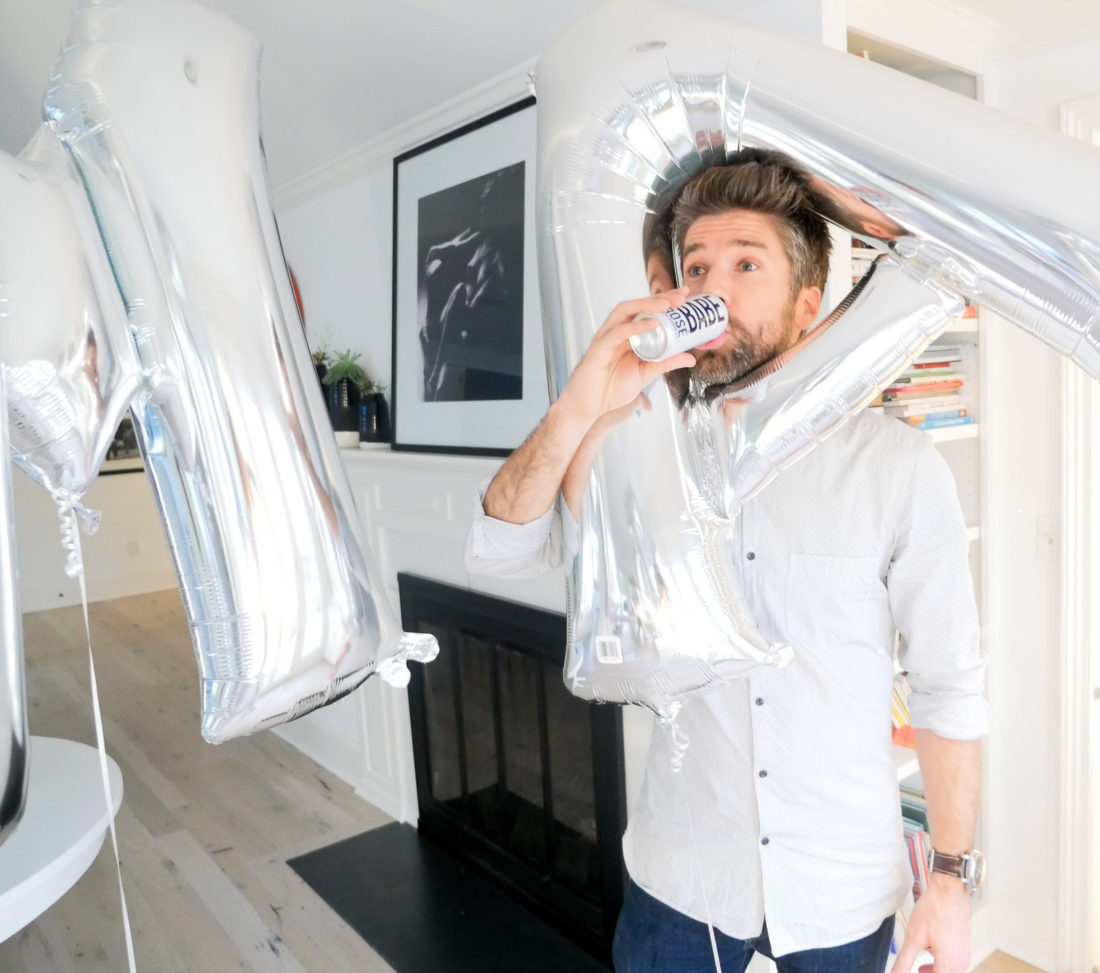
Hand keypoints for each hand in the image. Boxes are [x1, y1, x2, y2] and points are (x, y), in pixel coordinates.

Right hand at [555, 289, 695, 426]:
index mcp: (628, 335)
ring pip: (626, 310)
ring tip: (667, 304)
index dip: (666, 301)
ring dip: (647, 304)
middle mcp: (618, 331)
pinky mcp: (600, 346)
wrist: (590, 405)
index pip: (647, 311)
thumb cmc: (611, 389)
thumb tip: (690, 358)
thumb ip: (666, 364)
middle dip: (660, 298)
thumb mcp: (646, 374)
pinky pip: (618, 332)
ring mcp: (607, 336)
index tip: (685, 297)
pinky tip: (652, 324)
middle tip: (681, 296)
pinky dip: (636, 327)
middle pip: (638, 305)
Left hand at [892, 876, 970, 972]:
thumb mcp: (914, 937)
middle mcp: (961, 964)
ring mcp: (964, 955)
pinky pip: (951, 961)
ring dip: (933, 966)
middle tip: (916, 967)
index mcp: (950, 964)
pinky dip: (939, 958)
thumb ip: (904, 961)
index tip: (916, 969)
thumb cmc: (935, 910)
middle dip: (928, 972)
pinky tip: (930, 944)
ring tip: (921, 954)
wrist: (950, 890)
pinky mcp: (964, 947)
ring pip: (946, 969)